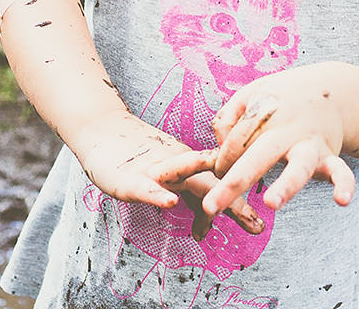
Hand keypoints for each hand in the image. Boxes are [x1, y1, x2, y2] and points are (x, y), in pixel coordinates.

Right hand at [68, 111, 264, 237]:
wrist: (100, 129)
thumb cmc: (136, 158)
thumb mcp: (167, 179)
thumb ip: (187, 198)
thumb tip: (205, 229)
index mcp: (188, 167)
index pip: (218, 186)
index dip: (237, 205)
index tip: (258, 228)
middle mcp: (176, 164)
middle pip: (210, 182)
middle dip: (234, 204)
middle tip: (257, 227)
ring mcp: (153, 169)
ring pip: (183, 173)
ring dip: (205, 185)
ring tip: (223, 196)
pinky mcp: (128, 178)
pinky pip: (144, 187)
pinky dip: (157, 194)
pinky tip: (168, 202)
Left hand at [200, 64, 356, 220]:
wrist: (333, 90)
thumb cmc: (282, 97)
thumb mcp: (251, 94)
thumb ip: (227, 118)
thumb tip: (221, 152)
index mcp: (263, 113)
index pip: (234, 144)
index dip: (222, 161)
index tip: (222, 170)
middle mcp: (286, 129)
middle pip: (257, 155)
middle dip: (234, 182)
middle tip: (210, 206)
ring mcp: (310, 143)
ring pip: (298, 166)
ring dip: (285, 185)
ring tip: (270, 203)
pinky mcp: (330, 155)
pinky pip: (340, 171)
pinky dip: (343, 185)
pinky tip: (341, 200)